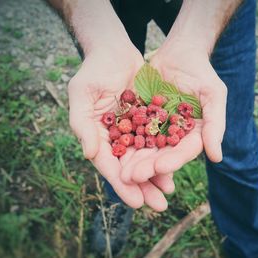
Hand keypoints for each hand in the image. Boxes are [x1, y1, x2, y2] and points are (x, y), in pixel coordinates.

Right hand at [68, 46, 172, 210]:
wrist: (114, 50)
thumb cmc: (93, 71)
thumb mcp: (82, 94)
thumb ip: (83, 125)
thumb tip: (89, 156)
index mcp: (97, 137)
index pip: (110, 166)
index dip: (122, 185)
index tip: (136, 203)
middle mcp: (115, 137)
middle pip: (131, 167)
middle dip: (144, 186)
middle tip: (159, 206)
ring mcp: (133, 129)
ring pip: (146, 157)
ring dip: (158, 174)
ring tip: (170, 191)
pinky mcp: (148, 119)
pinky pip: (158, 139)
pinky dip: (166, 152)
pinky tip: (176, 165)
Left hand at [124, 42, 226, 183]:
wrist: (179, 52)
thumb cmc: (200, 72)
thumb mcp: (213, 94)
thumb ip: (215, 124)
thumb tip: (216, 158)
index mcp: (194, 134)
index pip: (183, 152)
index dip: (172, 161)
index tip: (159, 168)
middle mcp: (175, 136)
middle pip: (161, 156)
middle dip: (148, 167)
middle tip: (133, 177)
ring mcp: (156, 128)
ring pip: (144, 149)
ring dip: (134, 162)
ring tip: (122, 173)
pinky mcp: (141, 119)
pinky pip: (130, 132)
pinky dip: (123, 143)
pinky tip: (113, 153)